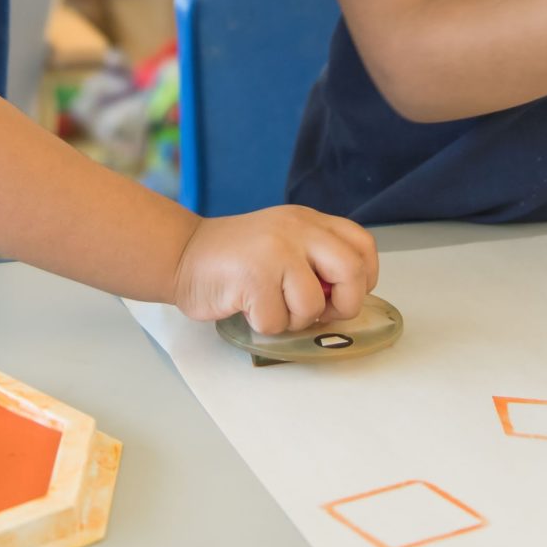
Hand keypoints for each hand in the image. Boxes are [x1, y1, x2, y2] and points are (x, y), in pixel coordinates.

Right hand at [172, 205, 378, 333]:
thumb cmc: (235, 258)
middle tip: (322, 313)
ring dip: (294, 320)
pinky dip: (264, 325)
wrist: (182, 254)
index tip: (343, 294)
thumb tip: (346, 297)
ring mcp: (275, 251)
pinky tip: (247, 305)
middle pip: (351, 271)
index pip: (362, 245)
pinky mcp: (253, 276)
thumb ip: (316, 258)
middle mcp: (296, 230)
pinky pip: (277, 320)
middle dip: (345, 304)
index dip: (364, 278)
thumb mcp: (283, 242)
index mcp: (309, 221)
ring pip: (313, 305)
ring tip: (270, 304)